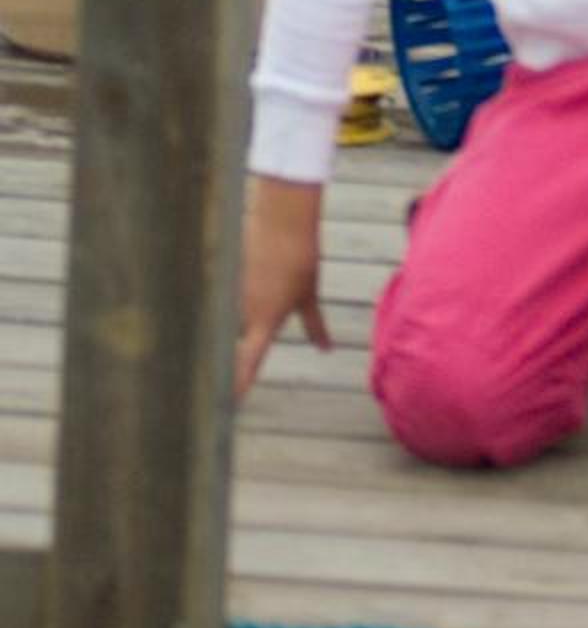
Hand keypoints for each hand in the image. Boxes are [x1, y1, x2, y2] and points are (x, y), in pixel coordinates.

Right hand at [235, 174, 332, 399]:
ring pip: (228, 316)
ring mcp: (227, 293)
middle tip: (254, 331)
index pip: (247, 363)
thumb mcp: (309, 295)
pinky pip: (221, 295)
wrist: (283, 219)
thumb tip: (326, 349)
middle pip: (235, 339)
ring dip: (238, 314)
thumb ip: (315, 326)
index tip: (228, 408)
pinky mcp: (220, 276)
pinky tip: (243, 276)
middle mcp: (240, 312)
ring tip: (257, 294)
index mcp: (263, 322)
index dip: (238, 386)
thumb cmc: (301, 259)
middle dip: (242, 339)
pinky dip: (228, 294)